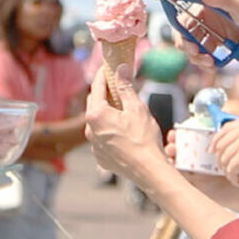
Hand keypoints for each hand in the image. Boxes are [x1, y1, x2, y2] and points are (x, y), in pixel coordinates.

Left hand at [84, 64, 168, 186]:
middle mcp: (89, 130)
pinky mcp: (101, 157)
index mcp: (96, 115)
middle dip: (104, 93)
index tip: (108, 67)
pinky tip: (123, 130)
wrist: (149, 171)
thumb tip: (121, 69)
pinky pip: (102, 138)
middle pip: (94, 104)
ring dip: (106, 113)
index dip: (103, 75)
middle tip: (116, 85)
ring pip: (97, 122)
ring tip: (122, 109)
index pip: (96, 87)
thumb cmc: (143, 139)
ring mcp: (94, 145)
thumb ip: (126, 87)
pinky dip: (109, 130)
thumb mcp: (137, 108)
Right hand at [168, 0, 238, 67]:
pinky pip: (200, 49)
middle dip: (182, 39)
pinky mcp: (215, 39)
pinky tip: (211, 63)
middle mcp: (207, 9)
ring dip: (192, 52)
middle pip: (181, 22)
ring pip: (189, 39)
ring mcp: (210, 25)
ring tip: (206, 61)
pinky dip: (202, 58)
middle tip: (192, 51)